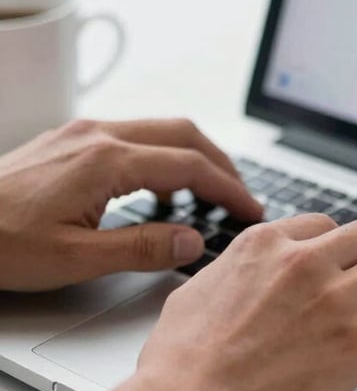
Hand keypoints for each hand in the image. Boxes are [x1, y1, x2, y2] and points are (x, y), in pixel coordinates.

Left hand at [0, 119, 261, 290]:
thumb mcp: (74, 260)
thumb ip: (142, 248)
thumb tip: (193, 240)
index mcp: (107, 160)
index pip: (190, 166)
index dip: (229, 189)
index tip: (251, 210)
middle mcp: (99, 134)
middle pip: (184, 133)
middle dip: (221, 164)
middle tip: (241, 197)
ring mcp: (84, 132)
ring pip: (161, 130)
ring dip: (193, 157)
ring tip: (208, 196)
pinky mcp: (71, 139)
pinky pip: (134, 137)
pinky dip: (162, 158)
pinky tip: (157, 192)